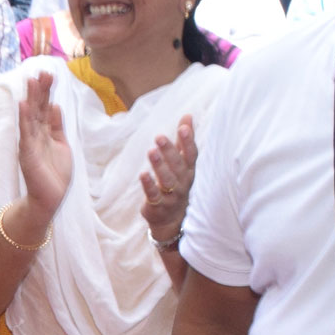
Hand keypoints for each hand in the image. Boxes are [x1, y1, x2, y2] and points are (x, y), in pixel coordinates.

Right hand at [14, 71, 73, 217]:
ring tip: (32, 81)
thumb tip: (56, 106)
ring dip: (31, 98)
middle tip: (42, 71)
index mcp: (45, 132)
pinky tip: (23, 104)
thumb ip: (57, 126)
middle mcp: (35, 135)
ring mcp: (30, 143)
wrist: (48, 199)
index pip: (44, 107)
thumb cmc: (54, 174)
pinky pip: (25, 133)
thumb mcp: (61, 144)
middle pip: (37, 108)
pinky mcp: (27, 153)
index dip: (46, 91)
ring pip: (30, 116)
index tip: (49, 74)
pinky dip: (24, 119)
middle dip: (40, 90)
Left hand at [139, 115, 198, 247]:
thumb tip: (188, 115)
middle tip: (159, 137)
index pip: (191, 154)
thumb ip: (183, 140)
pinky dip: (149, 185)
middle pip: (178, 166)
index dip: (189, 141)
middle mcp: (183, 183)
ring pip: (167, 180)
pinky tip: (143, 174)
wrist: (172, 219)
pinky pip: (154, 195)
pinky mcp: (158, 206)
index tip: (184, 126)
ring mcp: (172, 196)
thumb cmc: (177, 184)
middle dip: (170, 151)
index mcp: (189, 171)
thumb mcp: (182, 163)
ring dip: (159, 166)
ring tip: (151, 151)